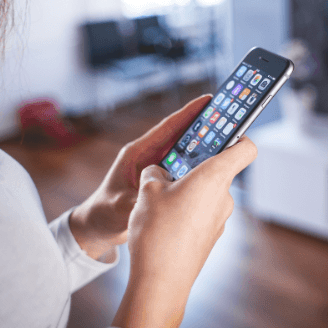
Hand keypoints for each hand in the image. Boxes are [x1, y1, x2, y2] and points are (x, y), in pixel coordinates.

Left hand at [68, 94, 212, 259]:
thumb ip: (136, 200)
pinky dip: (199, 166)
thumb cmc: (104, 213)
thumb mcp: (119, 207)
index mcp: (137, 153)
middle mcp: (149, 156)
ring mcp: (156, 167)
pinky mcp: (162, 179)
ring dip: (204, 146)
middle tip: (228, 118)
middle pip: (181, 136)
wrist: (99, 226)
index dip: (187, 113)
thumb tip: (155, 198)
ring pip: (185, 151)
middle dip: (203, 126)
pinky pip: (185, 168)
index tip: (208, 100)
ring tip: (229, 140)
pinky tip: (216, 167)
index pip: (167, 128)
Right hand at [112, 135, 256, 327]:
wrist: (161, 283)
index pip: (245, 148)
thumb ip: (155, 173)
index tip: (222, 131)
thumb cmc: (157, 232)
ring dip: (187, 189)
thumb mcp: (147, 191)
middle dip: (194, 166)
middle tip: (170, 167)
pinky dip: (187, 210)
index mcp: (214, 177)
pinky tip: (164, 220)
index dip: (238, 135)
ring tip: (159, 199)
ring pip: (207, 192)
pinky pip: (202, 212)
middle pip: (218, 170)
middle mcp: (224, 197)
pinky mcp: (211, 235)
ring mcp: (220, 218)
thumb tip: (159, 173)